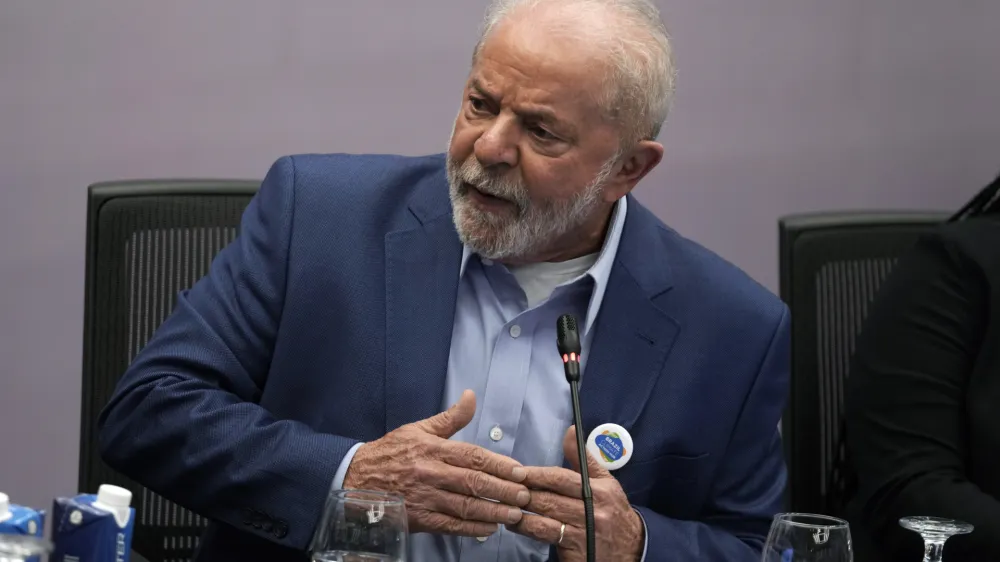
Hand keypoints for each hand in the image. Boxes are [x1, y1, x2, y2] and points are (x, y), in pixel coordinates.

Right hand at [343, 390, 529, 536]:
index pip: (473, 456)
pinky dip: (471, 529)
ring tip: (514, 515)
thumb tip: (471, 396)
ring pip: (465, 506)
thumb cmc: (390, 453)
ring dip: (493, 512)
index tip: (520, 472)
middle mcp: (431, 473)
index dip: (499, 465)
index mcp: (433, 449)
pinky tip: (489, 529)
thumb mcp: (418, 429)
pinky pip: (450, 525)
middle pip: (474, 482)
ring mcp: (425, 498)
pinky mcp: (418, 519)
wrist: (354, 479)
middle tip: (525, 496)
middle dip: (503, 490)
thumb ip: (450, 418)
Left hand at [509, 426, 644, 560]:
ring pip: (545, 521)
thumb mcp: (606, 482)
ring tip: (505, 506)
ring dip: (521, 513)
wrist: (632, 548)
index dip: (539, 475)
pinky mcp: (576, 552)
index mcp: (600, 491)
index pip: (564, 480)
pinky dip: (528, 530)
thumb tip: (569, 431)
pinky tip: (516, 524)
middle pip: (550, 500)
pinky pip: (547, 538)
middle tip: (504, 487)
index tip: (519, 472)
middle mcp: (592, 512)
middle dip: (525, 493)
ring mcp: (583, 534)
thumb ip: (584, 458)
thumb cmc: (613, 510)